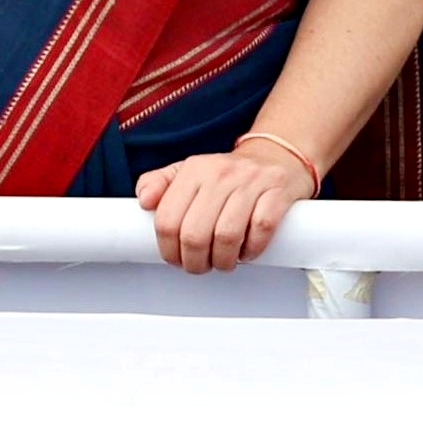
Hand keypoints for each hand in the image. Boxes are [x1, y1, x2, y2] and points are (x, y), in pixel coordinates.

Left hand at [136, 140, 312, 271]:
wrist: (276, 156)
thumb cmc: (228, 173)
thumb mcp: (188, 172)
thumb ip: (159, 184)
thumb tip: (143, 201)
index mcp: (193, 170)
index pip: (167, 218)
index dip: (167, 249)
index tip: (174, 259)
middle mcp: (220, 173)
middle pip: (195, 233)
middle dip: (194, 261)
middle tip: (198, 266)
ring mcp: (251, 182)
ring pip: (227, 235)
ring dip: (223, 260)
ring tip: (223, 263)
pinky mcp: (278, 192)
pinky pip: (261, 229)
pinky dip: (252, 249)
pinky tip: (247, 252)